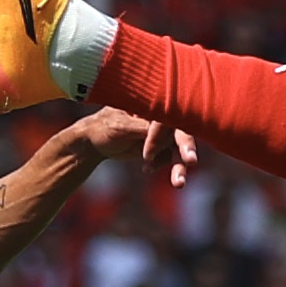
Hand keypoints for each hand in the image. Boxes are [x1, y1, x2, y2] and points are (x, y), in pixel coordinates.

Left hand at [69, 108, 198, 186]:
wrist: (95, 141)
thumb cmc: (105, 127)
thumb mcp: (121, 127)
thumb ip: (143, 128)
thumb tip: (166, 131)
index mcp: (153, 102)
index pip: (168, 115)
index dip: (162, 134)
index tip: (147, 153)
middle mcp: (163, 115)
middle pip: (180, 131)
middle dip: (186, 147)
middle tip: (191, 161)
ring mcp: (164, 131)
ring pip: (178, 148)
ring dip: (179, 166)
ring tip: (178, 184)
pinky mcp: (162, 145)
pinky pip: (170, 158)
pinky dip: (161, 166)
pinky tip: (145, 169)